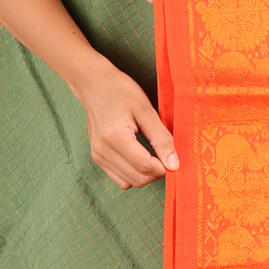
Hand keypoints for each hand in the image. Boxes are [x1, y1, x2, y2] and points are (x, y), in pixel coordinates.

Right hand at [73, 57, 178, 189]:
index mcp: (115, 137)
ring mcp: (98, 156)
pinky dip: (134, 174)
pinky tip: (140, 157)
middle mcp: (103, 151)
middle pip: (138, 178)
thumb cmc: (121, 92)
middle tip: (166, 156)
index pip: (145, 166)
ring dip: (146, 175)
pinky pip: (120, 179)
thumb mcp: (146, 110)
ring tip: (153, 156)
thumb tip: (174, 165)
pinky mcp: (97, 158)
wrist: (94, 85)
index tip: (174, 158)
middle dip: (156, 172)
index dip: (164, 167)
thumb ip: (161, 138)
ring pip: (129, 183)